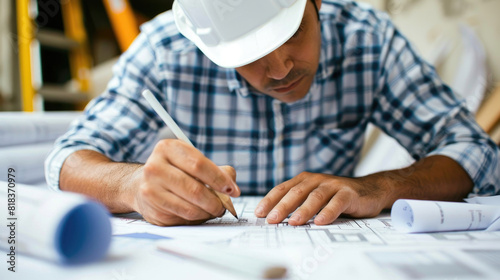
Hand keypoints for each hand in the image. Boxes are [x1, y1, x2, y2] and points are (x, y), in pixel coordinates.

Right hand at [133, 139, 239, 225]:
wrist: (141, 184)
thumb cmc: (175, 171)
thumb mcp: (192, 160)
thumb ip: (216, 170)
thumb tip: (232, 188)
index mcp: (168, 148)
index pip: (199, 165)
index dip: (219, 179)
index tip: (233, 190)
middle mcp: (155, 167)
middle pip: (195, 189)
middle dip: (216, 201)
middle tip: (225, 206)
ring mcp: (150, 190)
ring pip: (190, 207)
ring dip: (208, 212)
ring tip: (214, 210)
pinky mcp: (152, 210)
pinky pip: (182, 218)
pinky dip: (196, 218)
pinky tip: (199, 213)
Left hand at [254, 172, 386, 225]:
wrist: (370, 190)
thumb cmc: (337, 196)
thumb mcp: (314, 197)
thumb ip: (298, 203)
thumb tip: (274, 218)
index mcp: (305, 180)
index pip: (283, 188)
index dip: (270, 200)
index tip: (259, 213)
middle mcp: (317, 180)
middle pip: (296, 192)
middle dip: (282, 206)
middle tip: (272, 219)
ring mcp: (333, 185)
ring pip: (315, 197)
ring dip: (303, 210)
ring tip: (294, 223)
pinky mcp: (349, 193)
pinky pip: (336, 203)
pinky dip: (328, 212)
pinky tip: (320, 222)